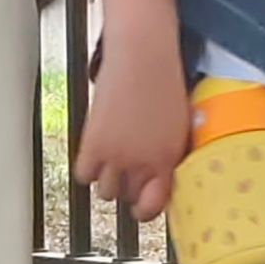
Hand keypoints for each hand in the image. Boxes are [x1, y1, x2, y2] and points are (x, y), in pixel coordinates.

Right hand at [74, 43, 191, 224]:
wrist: (143, 54)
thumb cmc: (165, 80)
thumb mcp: (180, 123)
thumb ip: (172, 152)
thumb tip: (166, 171)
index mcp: (168, 158)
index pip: (156, 203)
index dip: (148, 208)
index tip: (144, 207)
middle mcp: (142, 162)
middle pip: (130, 197)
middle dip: (129, 188)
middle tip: (128, 173)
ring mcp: (116, 155)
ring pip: (106, 192)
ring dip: (108, 181)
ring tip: (112, 163)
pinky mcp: (93, 142)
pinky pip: (84, 175)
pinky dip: (88, 170)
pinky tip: (95, 155)